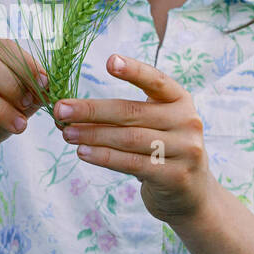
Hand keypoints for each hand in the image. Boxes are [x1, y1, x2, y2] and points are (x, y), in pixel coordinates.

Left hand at [54, 53, 215, 223]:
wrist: (192, 193)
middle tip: (61, 109)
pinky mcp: (174, 176)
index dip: (134, 71)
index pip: (156, 80)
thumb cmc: (162, 150)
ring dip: (92, 135)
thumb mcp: (155, 125)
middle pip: (131, 112)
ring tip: (66, 133)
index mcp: (181, 100)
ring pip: (128, 139)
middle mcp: (187, 121)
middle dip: (91, 110)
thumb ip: (125, 115)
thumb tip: (72, 110)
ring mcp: (184, 150)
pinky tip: (83, 152)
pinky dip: (103, 156)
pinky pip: (131, 163)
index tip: (110, 61)